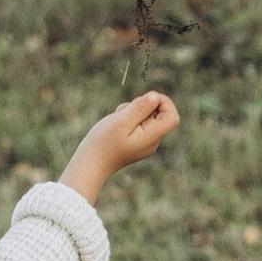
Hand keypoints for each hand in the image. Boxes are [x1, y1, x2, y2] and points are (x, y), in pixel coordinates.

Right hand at [62, 88, 180, 201]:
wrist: (89, 164)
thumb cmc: (103, 143)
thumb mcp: (121, 121)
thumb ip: (140, 108)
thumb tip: (155, 96)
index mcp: (152, 137)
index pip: (172, 116)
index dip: (163, 102)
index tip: (145, 100)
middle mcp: (152, 141)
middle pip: (159, 114)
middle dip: (143, 106)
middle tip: (125, 112)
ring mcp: (144, 142)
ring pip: (146, 117)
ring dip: (132, 111)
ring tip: (117, 121)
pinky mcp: (135, 141)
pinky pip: (137, 124)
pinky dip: (127, 118)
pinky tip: (115, 127)